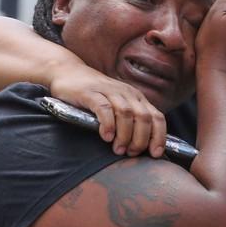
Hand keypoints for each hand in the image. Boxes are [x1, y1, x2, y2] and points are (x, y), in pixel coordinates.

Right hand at [48, 59, 167, 157]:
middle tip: (131, 153)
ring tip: (118, 149)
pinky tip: (106, 137)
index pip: (157, 117)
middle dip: (140, 139)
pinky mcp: (91, 92)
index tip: (155, 154)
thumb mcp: (117, 107)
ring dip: (125, 135)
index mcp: (137, 98)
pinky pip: (104, 108)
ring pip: (126, 113)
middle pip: (144, 117)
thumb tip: (142, 148)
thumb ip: (130, 121)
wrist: (67, 72)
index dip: (159, 137)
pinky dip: (108, 124)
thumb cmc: (94, 95)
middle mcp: (127, 93)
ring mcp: (109, 91)